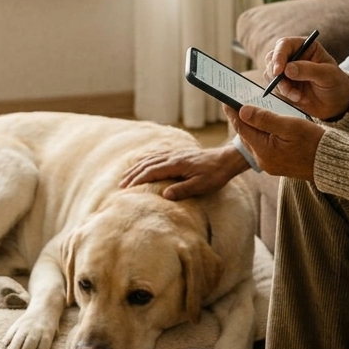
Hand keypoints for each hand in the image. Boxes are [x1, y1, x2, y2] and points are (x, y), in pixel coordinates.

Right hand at [119, 145, 248, 200]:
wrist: (227, 159)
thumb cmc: (216, 175)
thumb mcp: (202, 185)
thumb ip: (183, 190)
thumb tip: (165, 195)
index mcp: (177, 164)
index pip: (151, 171)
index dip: (138, 180)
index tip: (127, 190)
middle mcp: (173, 156)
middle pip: (147, 164)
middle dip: (132, 174)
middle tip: (121, 186)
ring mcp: (175, 153)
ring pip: (150, 158)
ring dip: (137, 167)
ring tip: (126, 176)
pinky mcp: (179, 153)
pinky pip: (157, 154)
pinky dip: (146, 159)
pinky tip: (142, 163)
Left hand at [225, 104, 323, 179]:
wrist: (330, 162)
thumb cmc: (314, 142)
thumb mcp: (290, 125)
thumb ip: (264, 118)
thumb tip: (242, 111)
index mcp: (264, 151)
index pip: (242, 127)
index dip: (233, 112)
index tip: (225, 100)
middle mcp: (263, 160)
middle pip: (246, 135)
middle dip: (240, 118)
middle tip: (234, 102)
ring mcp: (270, 164)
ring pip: (254, 141)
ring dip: (250, 126)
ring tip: (246, 111)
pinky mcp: (277, 164)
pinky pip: (263, 146)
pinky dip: (260, 134)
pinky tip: (262, 124)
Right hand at [264, 36, 348, 120]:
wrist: (336, 104)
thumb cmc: (336, 84)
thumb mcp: (328, 75)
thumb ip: (309, 70)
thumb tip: (287, 69)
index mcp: (305, 46)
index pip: (284, 45)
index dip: (278, 56)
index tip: (279, 71)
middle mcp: (293, 56)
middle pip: (272, 58)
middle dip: (276, 74)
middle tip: (285, 87)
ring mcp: (286, 71)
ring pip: (270, 74)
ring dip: (282, 87)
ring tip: (298, 96)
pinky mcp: (283, 85)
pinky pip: (274, 88)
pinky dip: (285, 95)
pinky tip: (300, 99)